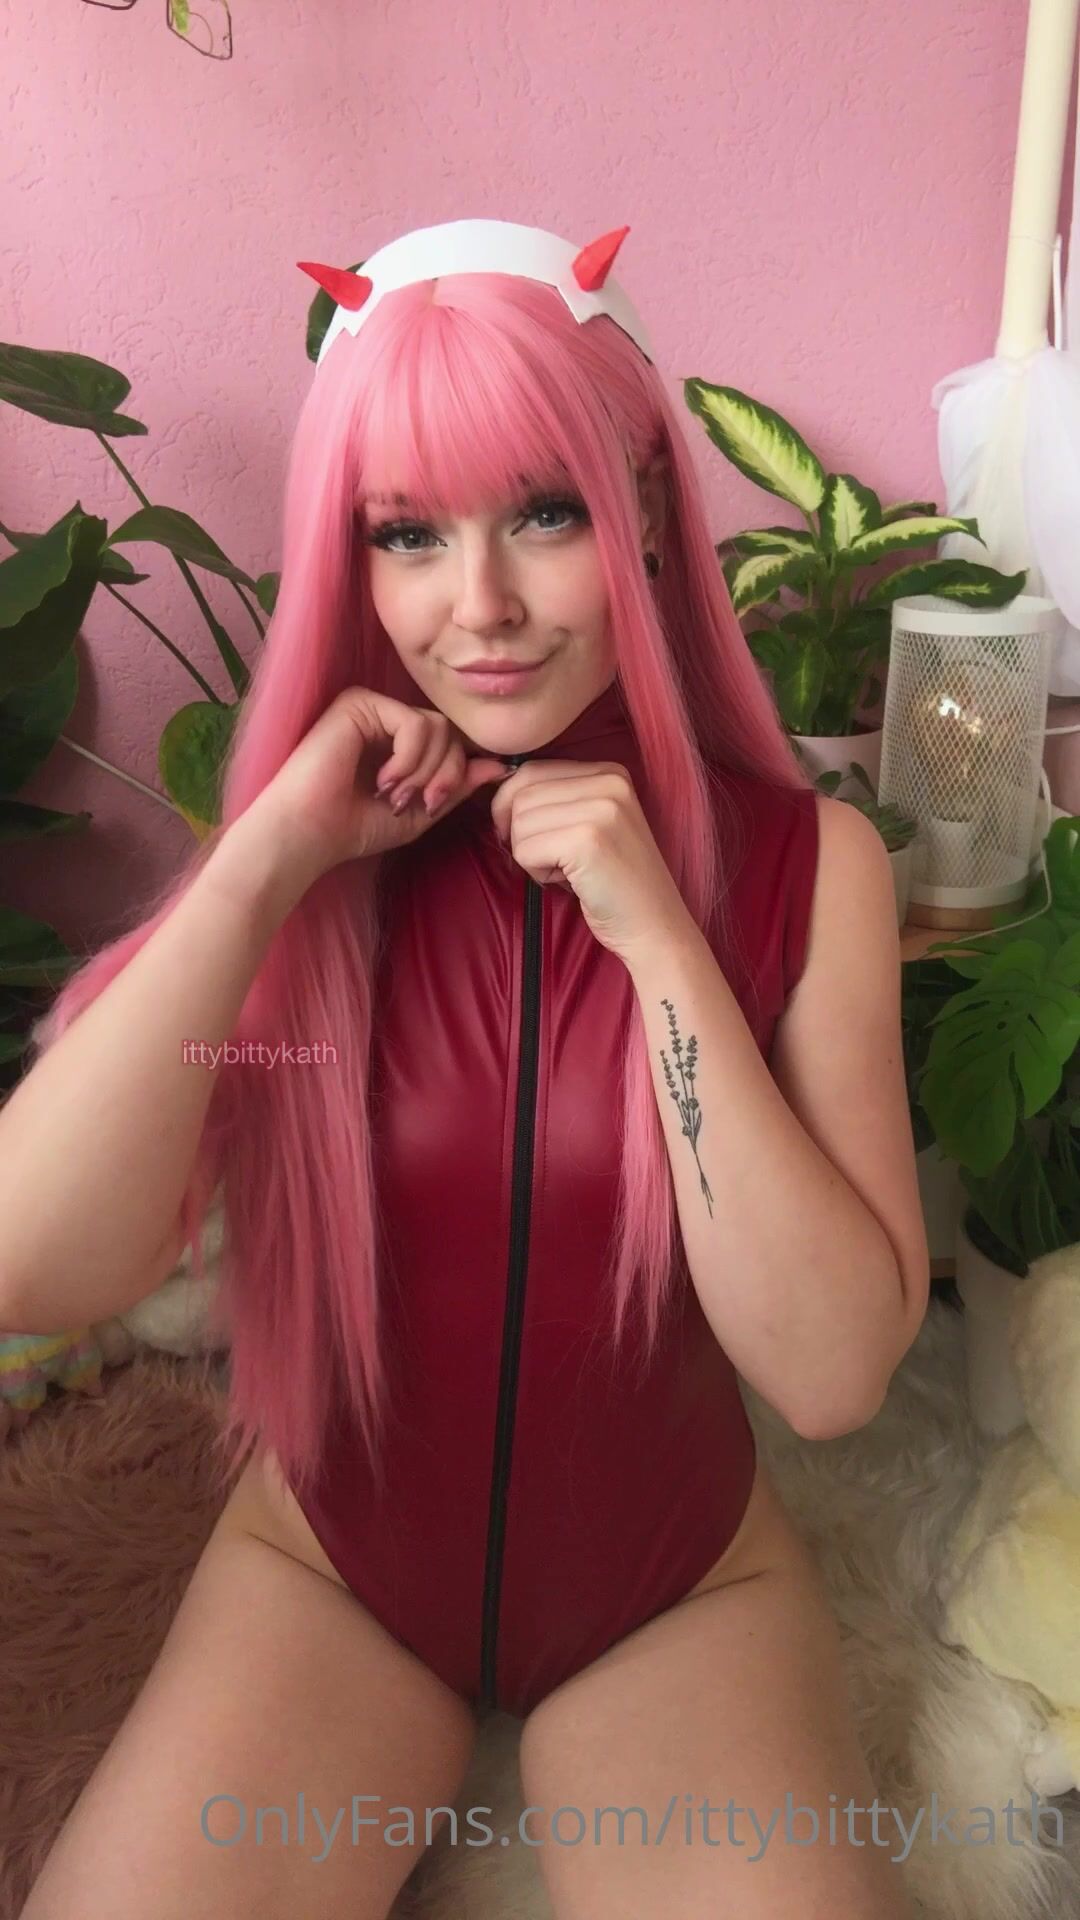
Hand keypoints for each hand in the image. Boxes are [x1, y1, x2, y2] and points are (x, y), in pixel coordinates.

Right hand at [242, 687, 511, 887]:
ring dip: (425, 771)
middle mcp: (384, 717)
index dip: (455, 773)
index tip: (433, 805)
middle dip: (444, 774)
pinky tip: (383, 780)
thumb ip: (457, 787)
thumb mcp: (420, 811)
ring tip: (394, 795)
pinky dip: (408, 759)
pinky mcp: (358, 703)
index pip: (451, 742)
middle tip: (416, 804)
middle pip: (449, 731)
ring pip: (436, 726)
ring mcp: (371, 707)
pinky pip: (414, 723)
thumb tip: (501, 765)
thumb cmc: (354, 827)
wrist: (308, 834)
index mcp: (398, 740)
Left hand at [489, 759, 697, 964]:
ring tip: (566, 871)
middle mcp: (609, 781)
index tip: (526, 837)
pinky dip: (536, 873)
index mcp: (609, 772)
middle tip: (550, 861)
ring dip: (530, 856)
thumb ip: (554, 799)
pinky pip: (525, 850)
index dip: (511, 806)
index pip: (530, 770)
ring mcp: (601, 808)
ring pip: (519, 823)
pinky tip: (569, 881)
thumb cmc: (612, 882)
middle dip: (521, 834)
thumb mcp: (590, 823)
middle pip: (521, 795)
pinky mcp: (588, 840)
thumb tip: (495, 787)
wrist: (654, 926)